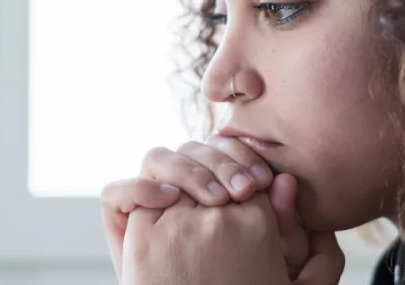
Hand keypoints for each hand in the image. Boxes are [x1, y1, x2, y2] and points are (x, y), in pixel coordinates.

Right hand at [101, 136, 309, 279]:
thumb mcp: (274, 258)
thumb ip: (282, 223)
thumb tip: (288, 182)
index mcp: (212, 186)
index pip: (220, 147)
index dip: (241, 155)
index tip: (263, 180)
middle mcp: (178, 189)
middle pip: (190, 149)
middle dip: (220, 163)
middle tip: (244, 191)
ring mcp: (147, 202)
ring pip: (157, 159)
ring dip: (187, 171)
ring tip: (214, 200)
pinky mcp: (120, 221)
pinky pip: (116, 193)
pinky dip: (139, 189)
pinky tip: (168, 200)